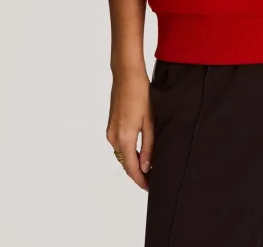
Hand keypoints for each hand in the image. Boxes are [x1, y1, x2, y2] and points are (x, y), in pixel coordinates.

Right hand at [106, 67, 153, 190]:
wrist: (126, 75)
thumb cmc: (141, 94)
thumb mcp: (150, 121)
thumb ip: (148, 146)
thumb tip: (147, 166)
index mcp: (124, 138)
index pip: (131, 168)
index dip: (140, 180)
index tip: (150, 187)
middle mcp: (114, 138)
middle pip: (125, 163)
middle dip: (137, 173)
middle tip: (153, 179)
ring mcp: (110, 131)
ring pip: (122, 154)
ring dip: (133, 161)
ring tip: (149, 166)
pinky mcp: (111, 125)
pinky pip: (119, 144)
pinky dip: (128, 151)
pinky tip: (139, 150)